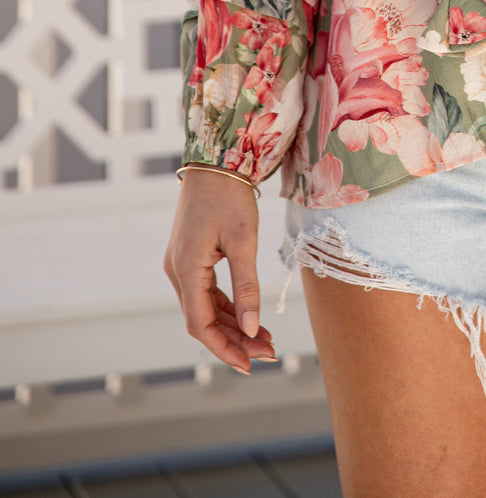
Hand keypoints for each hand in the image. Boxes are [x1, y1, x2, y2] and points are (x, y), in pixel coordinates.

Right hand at [163, 168, 276, 374]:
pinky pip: (206, 292)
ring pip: (205, 308)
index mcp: (186, 269)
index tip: (250, 364)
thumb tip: (253, 329)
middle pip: (203, 320)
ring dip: (233, 326)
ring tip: (265, 340)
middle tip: (269, 353)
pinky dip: (228, 307)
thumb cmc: (230, 196)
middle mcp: (177, 271)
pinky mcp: (190, 257)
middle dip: (235, 340)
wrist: (216, 160)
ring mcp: (181, 264)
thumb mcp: (243, 240)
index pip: (200, 325)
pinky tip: (249, 317)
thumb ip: (246, 286)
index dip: (225, 348)